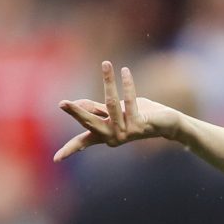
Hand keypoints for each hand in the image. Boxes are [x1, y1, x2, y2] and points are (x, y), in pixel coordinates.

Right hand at [54, 61, 174, 160]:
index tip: (56, 159)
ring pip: (111, 104)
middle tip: (61, 103)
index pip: (83, 142)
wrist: (168, 122)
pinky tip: (124, 71)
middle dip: (76, 112)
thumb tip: (77, 104)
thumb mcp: (115, 112)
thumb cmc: (139, 116)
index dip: (69, 149)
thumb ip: (97, 110)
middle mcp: (113, 136)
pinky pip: (129, 100)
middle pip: (90, 123)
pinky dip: (127, 83)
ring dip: (109, 81)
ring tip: (106, 64)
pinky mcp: (138, 124)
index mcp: (105, 135)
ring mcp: (126, 132)